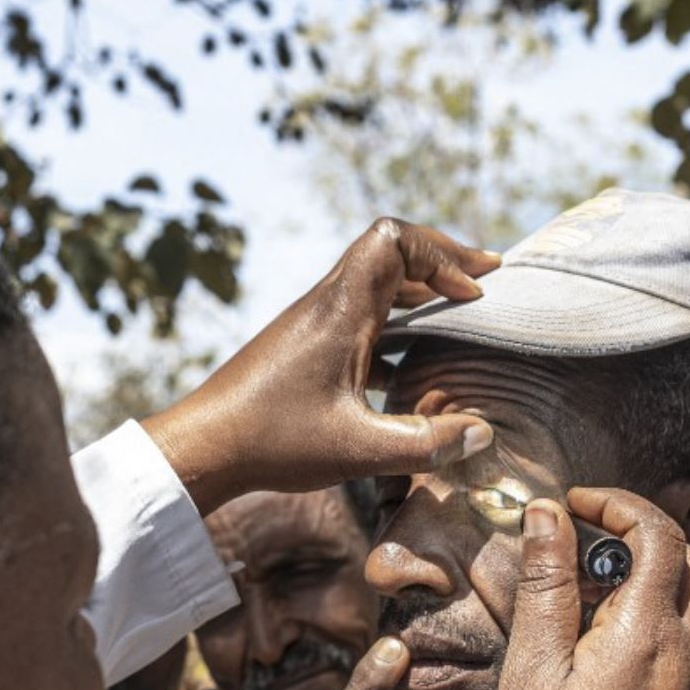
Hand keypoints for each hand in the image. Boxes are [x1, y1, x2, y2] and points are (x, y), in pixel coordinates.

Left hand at [142, 220, 498, 514]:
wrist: (203, 447)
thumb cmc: (272, 442)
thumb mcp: (358, 450)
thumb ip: (425, 444)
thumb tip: (482, 433)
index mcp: (340, 311)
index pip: (393, 240)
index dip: (441, 253)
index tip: (473, 292)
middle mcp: (327, 305)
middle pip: (390, 252)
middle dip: (441, 262)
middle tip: (486, 284)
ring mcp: (315, 324)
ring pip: (376, 284)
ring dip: (420, 292)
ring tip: (462, 312)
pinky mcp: (308, 347)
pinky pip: (363, 316)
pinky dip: (398, 324)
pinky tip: (417, 361)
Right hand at [492, 489, 689, 689]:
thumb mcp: (532, 669)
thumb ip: (545, 585)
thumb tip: (545, 515)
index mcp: (649, 633)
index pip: (657, 531)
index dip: (616, 504)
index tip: (573, 505)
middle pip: (682, 560)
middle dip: (633, 535)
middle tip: (576, 544)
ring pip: (687, 603)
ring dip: (642, 581)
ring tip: (581, 601)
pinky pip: (686, 646)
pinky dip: (652, 623)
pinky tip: (602, 653)